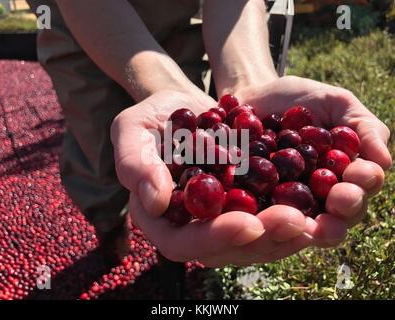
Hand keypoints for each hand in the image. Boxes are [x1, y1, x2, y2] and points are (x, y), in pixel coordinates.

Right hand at [111, 89, 316, 266]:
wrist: (184, 109)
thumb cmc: (153, 118)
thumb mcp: (132, 130)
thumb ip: (135, 163)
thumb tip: (156, 202)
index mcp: (159, 217)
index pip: (180, 242)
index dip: (213, 238)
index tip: (248, 223)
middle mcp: (190, 227)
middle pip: (223, 250)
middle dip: (260, 240)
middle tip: (294, 222)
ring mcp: (219, 219)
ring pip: (251, 243)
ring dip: (283, 235)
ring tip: (314, 220)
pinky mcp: (243, 206)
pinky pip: (267, 221)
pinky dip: (291, 218)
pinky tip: (315, 209)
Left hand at [232, 75, 391, 249]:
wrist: (252, 97)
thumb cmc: (297, 100)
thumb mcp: (336, 103)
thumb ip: (364, 127)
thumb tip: (385, 162)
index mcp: (344, 173)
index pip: (362, 185)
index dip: (364, 182)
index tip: (358, 173)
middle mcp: (321, 194)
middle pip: (341, 213)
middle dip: (345, 207)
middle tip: (340, 200)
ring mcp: (289, 203)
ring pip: (308, 223)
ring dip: (317, 227)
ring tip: (315, 225)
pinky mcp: (258, 204)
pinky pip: (267, 217)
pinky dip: (272, 219)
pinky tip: (273, 220)